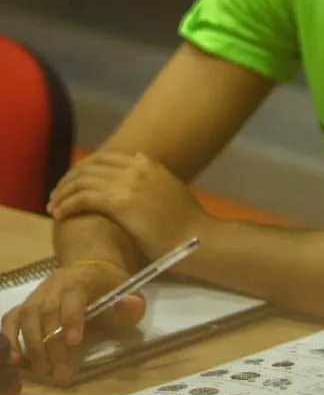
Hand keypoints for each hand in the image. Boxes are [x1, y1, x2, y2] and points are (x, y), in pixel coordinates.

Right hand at [0, 261, 144, 381]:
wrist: (90, 270)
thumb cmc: (110, 286)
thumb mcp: (127, 292)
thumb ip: (130, 304)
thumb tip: (130, 304)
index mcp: (81, 279)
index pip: (73, 296)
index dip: (72, 318)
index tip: (75, 342)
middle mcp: (54, 284)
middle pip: (48, 313)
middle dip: (53, 344)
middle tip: (62, 372)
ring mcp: (37, 294)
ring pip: (27, 317)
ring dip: (33, 346)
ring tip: (43, 370)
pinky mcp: (25, 304)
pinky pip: (11, 319)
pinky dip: (10, 338)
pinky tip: (15, 359)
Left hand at [48, 151, 211, 258]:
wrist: (197, 236)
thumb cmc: (186, 221)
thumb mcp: (169, 190)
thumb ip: (150, 182)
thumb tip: (134, 180)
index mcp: (148, 164)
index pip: (104, 158)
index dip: (84, 168)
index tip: (74, 182)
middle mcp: (135, 168)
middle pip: (89, 166)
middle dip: (69, 180)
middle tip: (58, 195)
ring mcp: (126, 183)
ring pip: (81, 181)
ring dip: (63, 193)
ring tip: (54, 206)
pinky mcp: (118, 202)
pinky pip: (82, 198)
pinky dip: (67, 205)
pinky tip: (60, 215)